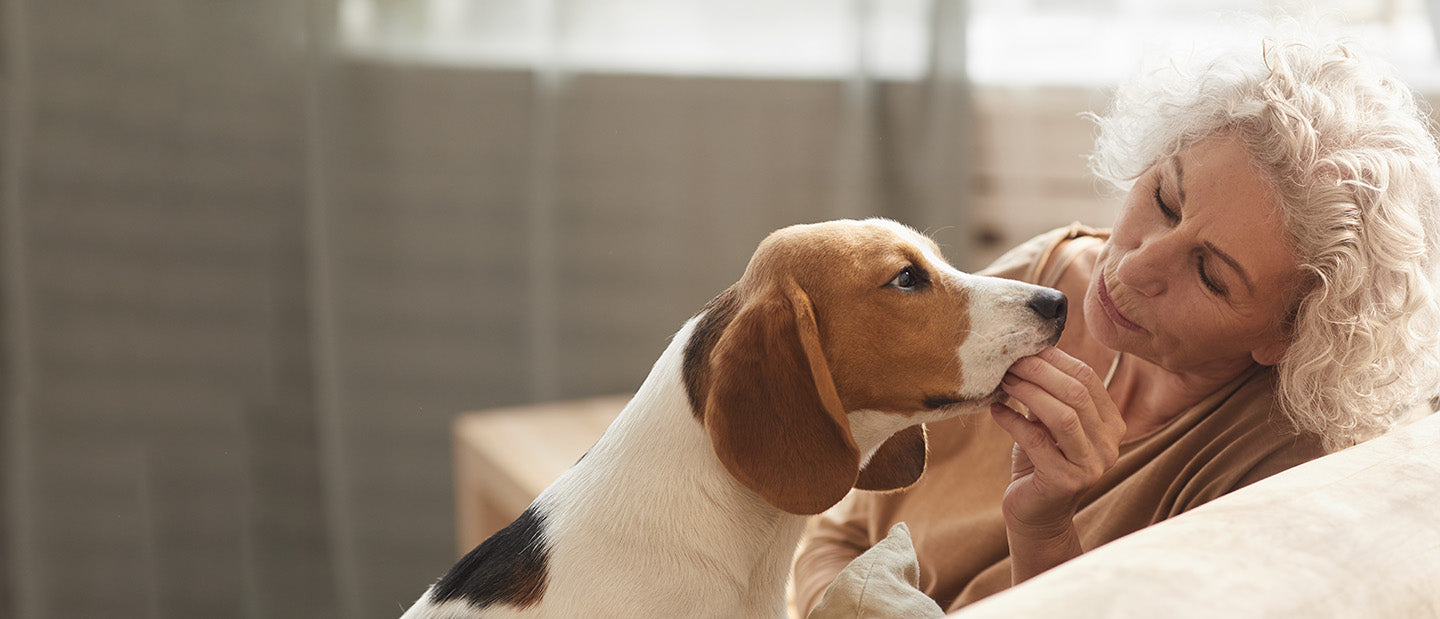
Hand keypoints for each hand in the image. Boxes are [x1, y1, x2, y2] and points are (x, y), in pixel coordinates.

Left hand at [989, 347, 1125, 539]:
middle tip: (1009, 362)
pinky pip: (1036, 441)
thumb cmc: (1040, 461)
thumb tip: (1027, 350)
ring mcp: (1091, 466)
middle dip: (1039, 372)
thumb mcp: (1048, 423)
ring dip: (1028, 393)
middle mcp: (1109, 445)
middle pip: (1076, 393)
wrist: (1036, 514)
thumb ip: (1048, 393)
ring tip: (1003, 382)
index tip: (1024, 348)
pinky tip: (996, 410)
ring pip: (1063, 416)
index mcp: (1112, 424)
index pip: (1088, 378)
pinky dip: (1013, 420)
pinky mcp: (1066, 482)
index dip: (1055, 360)